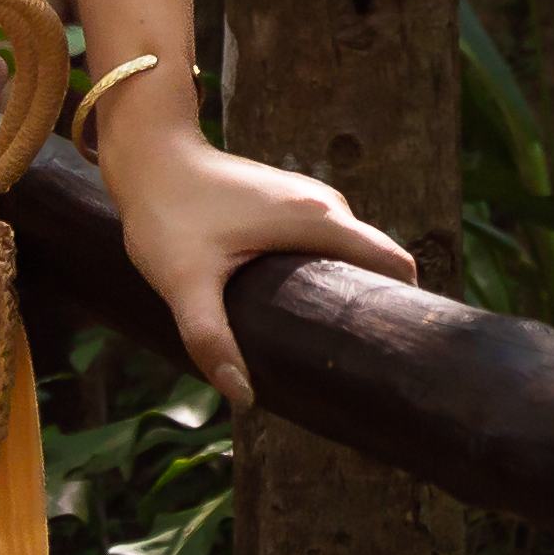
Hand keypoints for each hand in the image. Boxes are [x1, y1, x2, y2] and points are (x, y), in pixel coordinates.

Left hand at [104, 117, 416, 408]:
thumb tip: (242, 397)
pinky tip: (295, 308)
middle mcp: (326, 205)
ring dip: (343, 292)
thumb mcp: (185, 284)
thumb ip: (212, 339)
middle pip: (375, 262)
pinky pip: (327, 243)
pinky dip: (323, 275)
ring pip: (348, 254)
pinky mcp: (289, 201)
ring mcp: (309, 199)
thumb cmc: (167, 215)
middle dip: (369, 310)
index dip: (404, 306)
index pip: (395, 263)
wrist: (149, 156)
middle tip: (348, 362)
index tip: (390, 352)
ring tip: (322, 343)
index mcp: (319, 220)